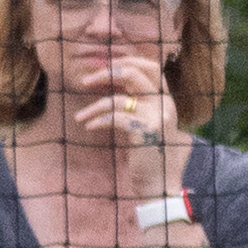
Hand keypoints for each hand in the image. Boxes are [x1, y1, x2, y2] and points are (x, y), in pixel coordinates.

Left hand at [69, 55, 189, 202]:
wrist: (159, 185)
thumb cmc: (150, 156)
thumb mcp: (149, 124)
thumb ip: (141, 103)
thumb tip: (119, 83)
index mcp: (167, 101)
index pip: (151, 67)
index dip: (126, 62)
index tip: (105, 71)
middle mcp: (166, 105)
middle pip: (134, 73)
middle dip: (106, 73)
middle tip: (86, 81)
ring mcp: (158, 118)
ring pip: (118, 99)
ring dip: (93, 107)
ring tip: (80, 117)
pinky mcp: (146, 131)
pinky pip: (115, 117)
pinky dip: (97, 121)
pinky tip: (89, 127)